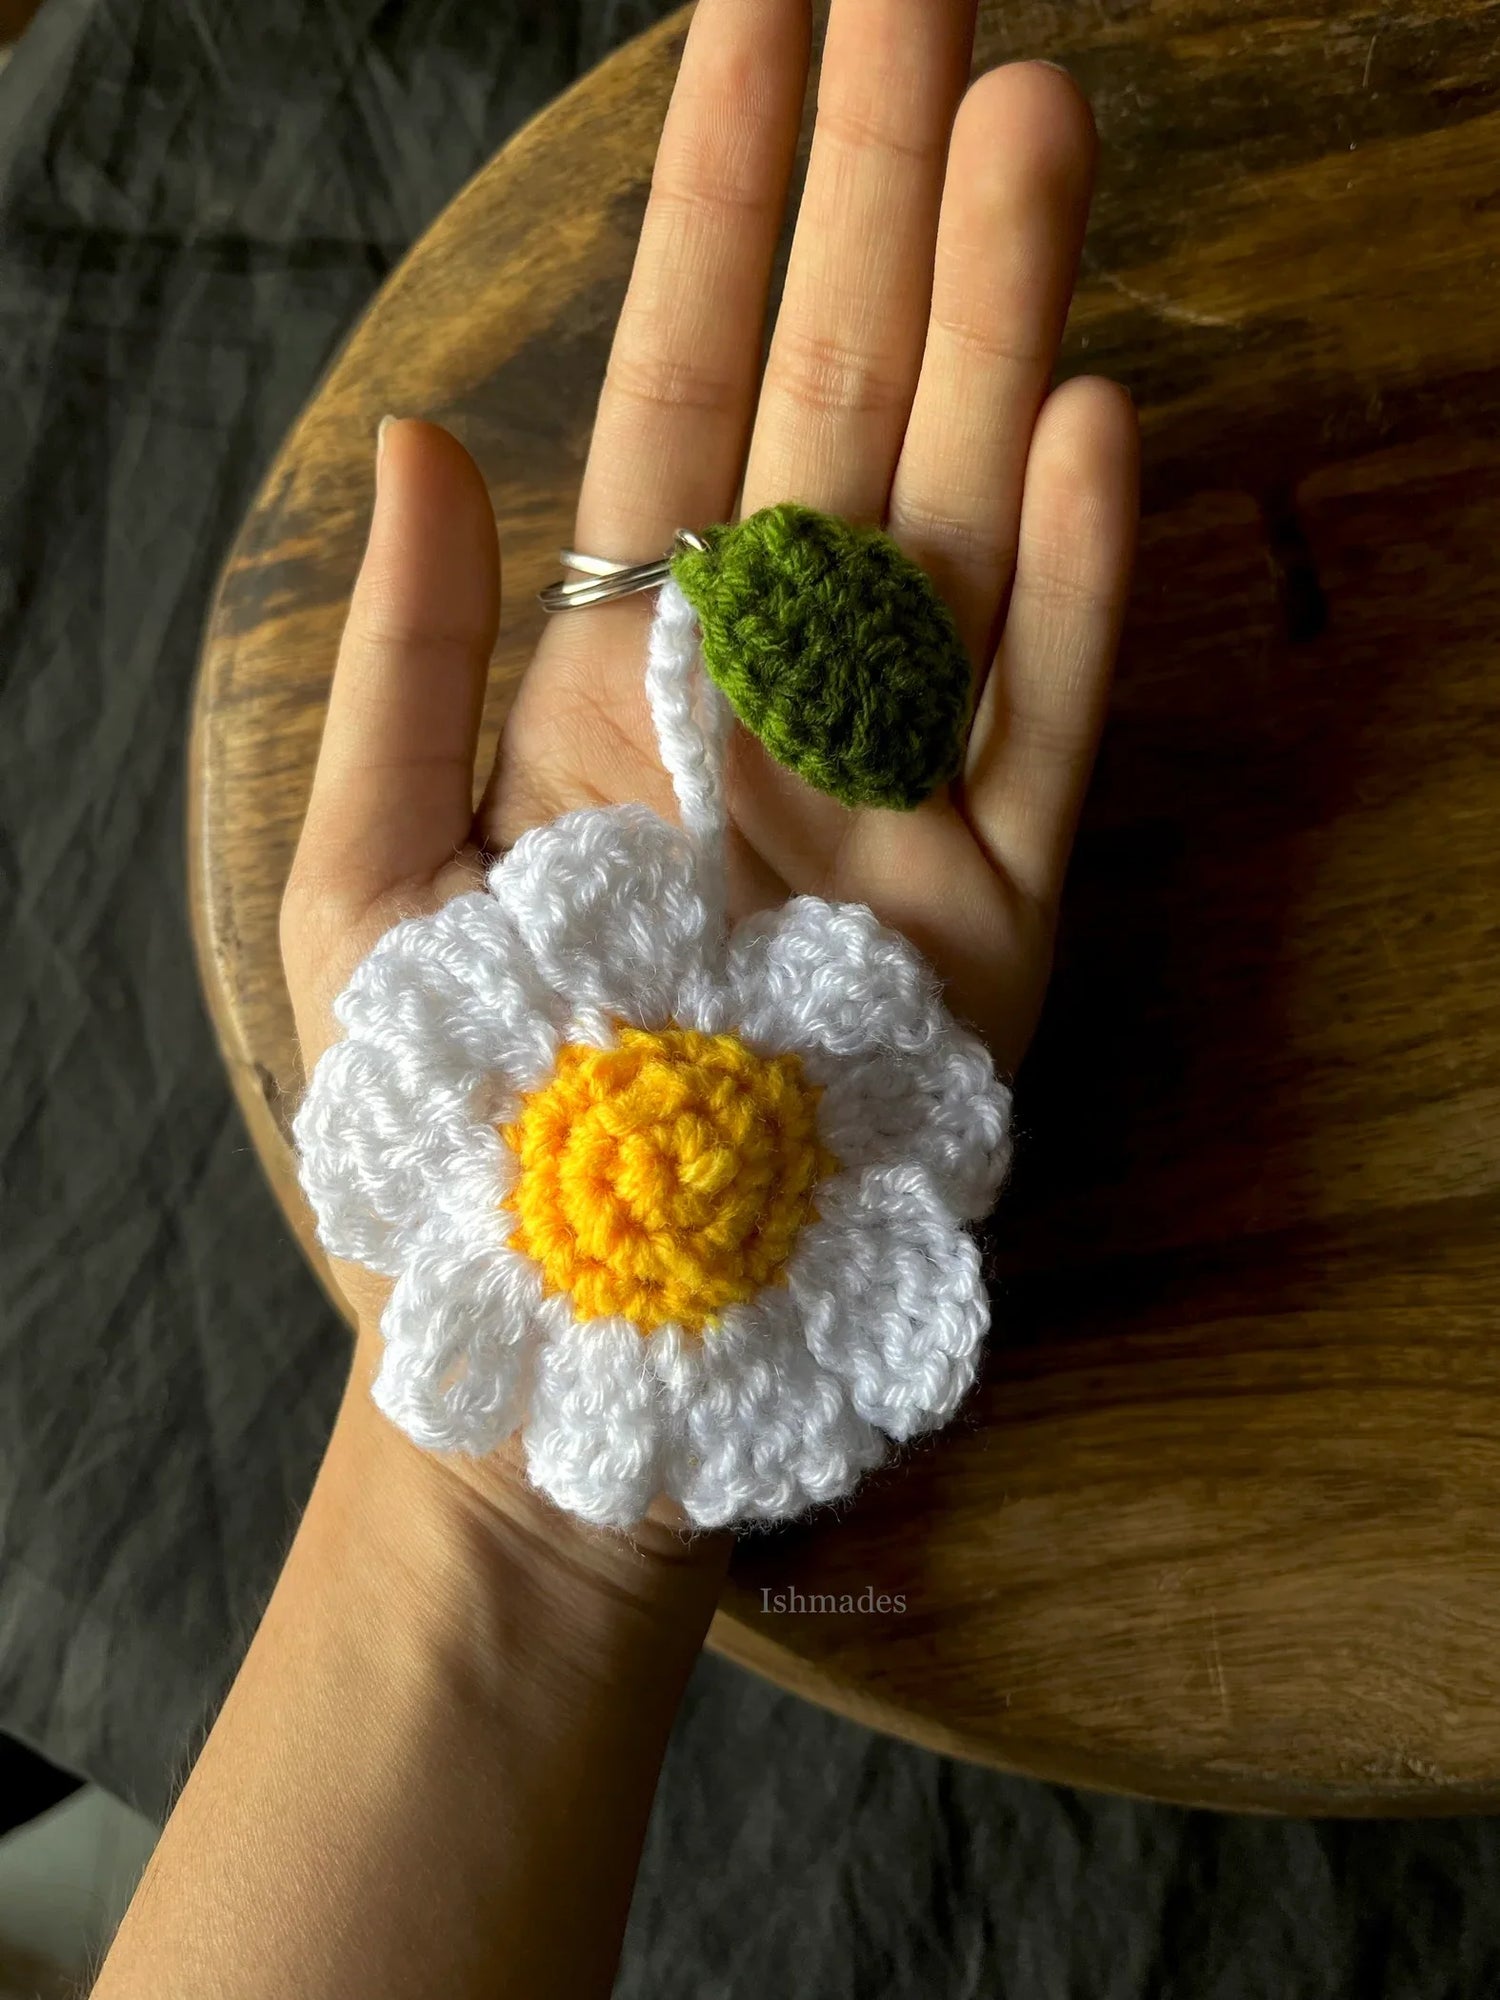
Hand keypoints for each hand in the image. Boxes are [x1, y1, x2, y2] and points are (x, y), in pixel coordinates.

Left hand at [281, 0, 1137, 1567]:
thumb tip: (426, 443)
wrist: (578, 1349)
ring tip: (1027, 119)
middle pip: (829, 403)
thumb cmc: (458, 1131)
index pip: (676, 387)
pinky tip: (1081, 418)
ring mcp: (892, 799)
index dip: (716, 199)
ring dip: (989, 322)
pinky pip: (1031, 724)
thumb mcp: (364, 892)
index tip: (764, 13)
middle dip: (873, 193)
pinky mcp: (988, 928)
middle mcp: (768, 703)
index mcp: (613, 678)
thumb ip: (401, 670)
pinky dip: (1058, 578)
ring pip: (952, 517)